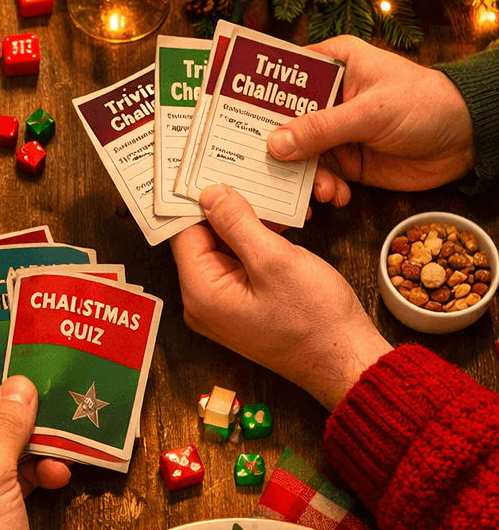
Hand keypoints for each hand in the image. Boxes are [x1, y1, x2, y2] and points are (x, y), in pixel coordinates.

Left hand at [170, 184, 391, 409]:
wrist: (345, 360)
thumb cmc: (314, 318)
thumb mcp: (275, 261)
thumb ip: (237, 223)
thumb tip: (210, 193)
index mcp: (200, 291)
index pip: (184, 232)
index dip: (200, 199)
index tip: (215, 169)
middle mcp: (202, 301)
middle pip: (202, 239)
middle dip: (228, 209)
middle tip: (252, 179)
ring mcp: (221, 305)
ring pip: (223, 249)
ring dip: (248, 224)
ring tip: (278, 204)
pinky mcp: (241, 304)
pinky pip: (239, 264)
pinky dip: (257, 243)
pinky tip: (281, 227)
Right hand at [266, 35, 474, 206]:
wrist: (467, 140)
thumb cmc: (424, 105)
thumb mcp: (371, 112)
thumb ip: (321, 128)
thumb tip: (274, 145)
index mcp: (332, 65)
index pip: (281, 77)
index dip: (253, 96)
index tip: (229, 118)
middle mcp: (326, 98)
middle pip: (281, 122)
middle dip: (274, 149)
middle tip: (263, 168)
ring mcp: (332, 132)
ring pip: (297, 156)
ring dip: (304, 177)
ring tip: (322, 191)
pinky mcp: (344, 161)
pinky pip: (318, 177)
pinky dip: (323, 191)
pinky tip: (336, 198)